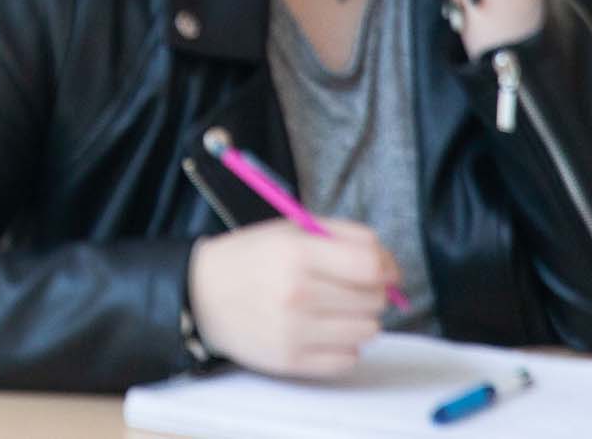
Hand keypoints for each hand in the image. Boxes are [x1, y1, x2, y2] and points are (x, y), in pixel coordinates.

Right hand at [188, 220, 399, 377]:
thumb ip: (345, 236)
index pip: (371, 266)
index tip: (384, 270)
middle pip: (373, 300)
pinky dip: (343, 346)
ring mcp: (295, 332)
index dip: (387, 267)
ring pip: (367, 331)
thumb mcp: (291, 229)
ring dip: (358, 320)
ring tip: (332, 309)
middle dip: (370, 292)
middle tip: (347, 287)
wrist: (201, 294)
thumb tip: (390, 266)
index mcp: (297, 254)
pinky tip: (322, 331)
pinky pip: (348, 359)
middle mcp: (298, 294)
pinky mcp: (292, 361)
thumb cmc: (251, 258)